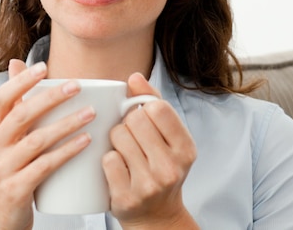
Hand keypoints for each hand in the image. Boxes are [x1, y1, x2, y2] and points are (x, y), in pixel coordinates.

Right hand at [0, 60, 94, 229]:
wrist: (1, 219)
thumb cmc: (11, 172)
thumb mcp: (7, 139)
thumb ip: (15, 105)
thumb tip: (17, 63)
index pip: (1, 98)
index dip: (20, 81)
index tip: (43, 67)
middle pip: (21, 115)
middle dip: (50, 98)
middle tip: (77, 86)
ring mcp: (2, 168)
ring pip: (36, 140)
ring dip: (66, 124)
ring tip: (91, 113)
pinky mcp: (16, 189)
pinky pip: (45, 166)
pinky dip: (67, 152)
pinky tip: (85, 142)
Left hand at [102, 73, 197, 228]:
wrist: (157, 215)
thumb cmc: (159, 166)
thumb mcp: (167, 137)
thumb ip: (152, 102)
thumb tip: (134, 76)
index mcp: (185, 149)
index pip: (157, 107)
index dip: (143, 108)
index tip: (142, 119)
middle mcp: (171, 168)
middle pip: (134, 120)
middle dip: (127, 124)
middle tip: (132, 138)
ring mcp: (149, 184)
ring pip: (118, 136)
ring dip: (115, 141)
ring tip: (125, 152)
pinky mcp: (127, 197)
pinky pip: (107, 159)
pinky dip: (108, 160)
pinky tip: (118, 169)